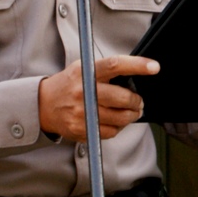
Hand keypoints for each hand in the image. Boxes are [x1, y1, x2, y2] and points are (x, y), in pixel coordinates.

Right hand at [38, 55, 158, 141]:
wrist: (43, 105)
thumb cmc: (69, 84)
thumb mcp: (82, 68)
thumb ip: (105, 70)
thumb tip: (135, 75)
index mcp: (86, 72)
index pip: (115, 65)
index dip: (137, 65)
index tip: (154, 67)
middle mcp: (84, 91)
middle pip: (122, 97)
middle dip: (137, 101)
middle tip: (139, 101)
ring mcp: (82, 112)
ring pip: (120, 118)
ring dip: (131, 115)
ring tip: (132, 112)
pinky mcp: (81, 129)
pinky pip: (110, 132)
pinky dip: (118, 128)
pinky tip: (116, 122)